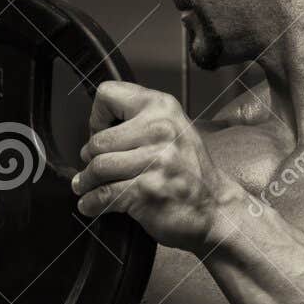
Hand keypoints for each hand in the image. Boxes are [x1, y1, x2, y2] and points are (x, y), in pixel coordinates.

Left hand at [72, 82, 244, 251]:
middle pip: (97, 141)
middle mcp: (159, 130)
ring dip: (87, 183)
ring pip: (97, 168)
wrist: (216, 209)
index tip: (103, 134)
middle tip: (96, 169)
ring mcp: (154, 161)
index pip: (107, 94)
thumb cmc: (189, 171)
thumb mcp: (172, 129)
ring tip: (88, 187)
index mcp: (162, 108)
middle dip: (90, 159)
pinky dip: (91, 203)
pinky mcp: (146, 191)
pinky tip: (92, 205)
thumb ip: (138, 121)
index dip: (97, 118)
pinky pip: (103, 195)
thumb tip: (94, 130)